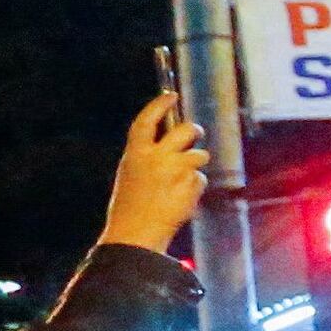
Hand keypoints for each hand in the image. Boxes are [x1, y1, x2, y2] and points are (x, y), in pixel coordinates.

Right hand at [101, 92, 208, 256]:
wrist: (134, 235)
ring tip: (179, 183)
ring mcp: (176, 169)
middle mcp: (157, 157)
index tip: (171, 95)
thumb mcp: (131, 175)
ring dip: (195, 164)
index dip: (159, 105)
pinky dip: (194, 187)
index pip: (147, 120)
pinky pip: (200, 178)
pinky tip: (180, 200)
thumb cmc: (130, 207)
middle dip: (194, 130)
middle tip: (196, 133)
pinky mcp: (191, 184)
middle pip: (185, 130)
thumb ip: (148, 157)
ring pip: (198, 155)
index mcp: (135, 153)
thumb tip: (171, 144)